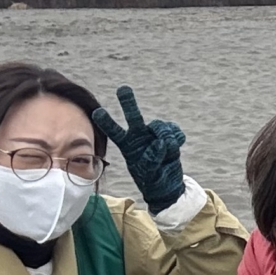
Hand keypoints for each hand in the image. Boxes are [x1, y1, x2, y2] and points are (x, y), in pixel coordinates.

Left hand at [89, 85, 187, 211]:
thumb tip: (160, 142)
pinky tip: (176, 144)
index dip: (107, 122)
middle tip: (123, 89)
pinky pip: (174, 130)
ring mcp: (154, 135)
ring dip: (165, 134)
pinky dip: (177, 136)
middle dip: (128, 103)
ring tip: (169, 148)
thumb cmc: (152, 180)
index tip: (98, 112)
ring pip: (159, 126)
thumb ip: (151, 159)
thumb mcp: (148, 175)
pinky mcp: (170, 136)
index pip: (115, 132)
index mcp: (127, 146)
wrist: (168, 185)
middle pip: (133, 116)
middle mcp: (139, 136)